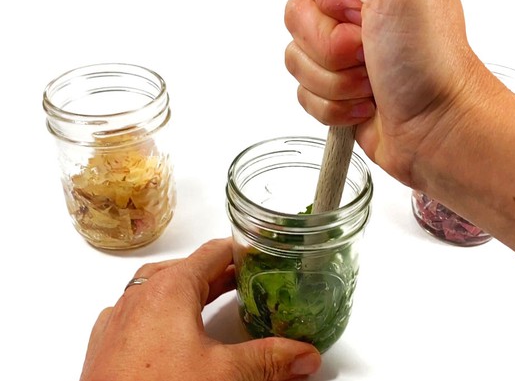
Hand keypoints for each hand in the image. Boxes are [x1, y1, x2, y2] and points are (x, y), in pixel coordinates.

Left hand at [80, 238, 320, 380]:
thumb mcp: (226, 375)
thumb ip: (270, 360)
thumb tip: (304, 355)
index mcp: (169, 288)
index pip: (213, 253)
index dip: (240, 249)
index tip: (260, 251)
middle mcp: (140, 296)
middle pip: (188, 270)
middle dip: (220, 274)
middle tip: (248, 279)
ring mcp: (119, 319)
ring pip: (160, 288)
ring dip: (190, 290)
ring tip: (213, 298)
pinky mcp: (108, 344)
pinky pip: (139, 311)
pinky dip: (162, 311)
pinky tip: (170, 327)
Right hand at [285, 0, 493, 185]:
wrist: (438, 128)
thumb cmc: (431, 63)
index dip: (328, 4)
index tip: (360, 16)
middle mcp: (356, 17)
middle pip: (297, 21)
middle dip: (332, 49)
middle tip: (370, 54)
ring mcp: (344, 58)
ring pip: (297, 62)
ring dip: (336, 82)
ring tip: (372, 84)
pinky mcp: (336, 93)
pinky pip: (304, 96)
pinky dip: (335, 108)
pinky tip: (366, 106)